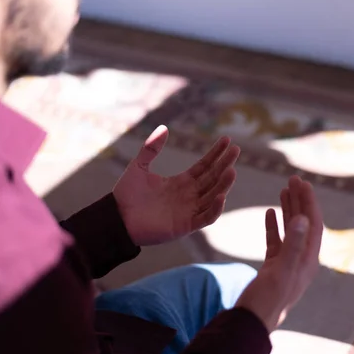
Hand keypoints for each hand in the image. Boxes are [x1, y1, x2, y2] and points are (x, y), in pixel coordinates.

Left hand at [113, 125, 239, 245]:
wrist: (116, 219)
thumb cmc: (126, 195)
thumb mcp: (139, 166)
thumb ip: (151, 148)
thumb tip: (163, 128)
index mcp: (181, 182)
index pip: (205, 166)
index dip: (216, 154)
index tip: (227, 140)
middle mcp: (189, 196)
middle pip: (213, 178)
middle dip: (225, 164)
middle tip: (236, 150)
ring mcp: (189, 211)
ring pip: (213, 195)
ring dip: (224, 184)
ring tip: (231, 170)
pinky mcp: (186, 225)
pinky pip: (206, 217)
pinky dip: (215, 208)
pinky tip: (221, 195)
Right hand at [235, 176, 323, 331]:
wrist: (251, 324)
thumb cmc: (267, 301)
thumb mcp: (281, 271)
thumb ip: (293, 244)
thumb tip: (303, 217)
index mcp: (307, 260)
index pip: (313, 224)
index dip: (309, 202)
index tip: (303, 182)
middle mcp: (301, 260)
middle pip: (304, 224)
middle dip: (300, 201)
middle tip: (293, 179)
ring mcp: (287, 263)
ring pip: (291, 230)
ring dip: (288, 209)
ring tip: (284, 189)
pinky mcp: (273, 267)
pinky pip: (276, 241)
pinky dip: (274, 225)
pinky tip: (269, 212)